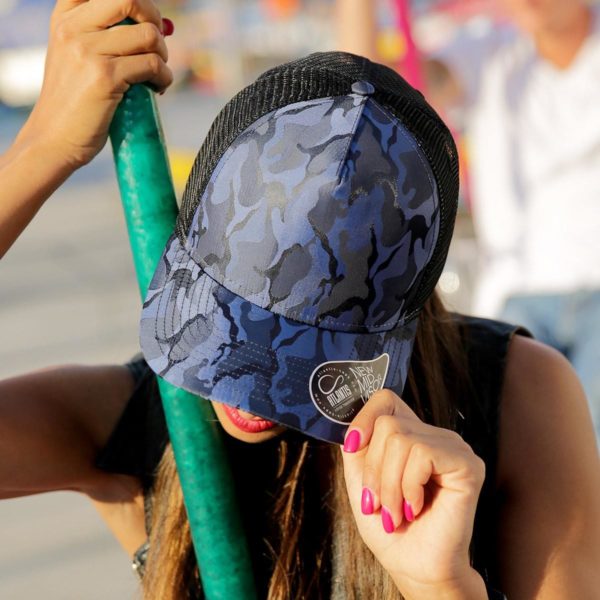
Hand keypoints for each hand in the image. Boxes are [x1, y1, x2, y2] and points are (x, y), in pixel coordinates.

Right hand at [17, 0, 172, 167]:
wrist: (54, 140)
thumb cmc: (74, 103)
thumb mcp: (76, 58)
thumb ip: (104, 36)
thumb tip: (161, 26)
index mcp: (65, 19)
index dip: (134, 2)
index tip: (142, 20)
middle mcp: (73, 29)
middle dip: (153, 19)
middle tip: (156, 45)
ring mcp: (88, 51)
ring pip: (148, 36)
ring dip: (163, 56)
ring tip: (157, 75)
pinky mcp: (105, 77)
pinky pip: (153, 65)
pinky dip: (165, 78)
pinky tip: (158, 89)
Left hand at [341, 389, 486, 599]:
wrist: (413, 567)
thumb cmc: (389, 527)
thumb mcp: (361, 480)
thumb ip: (357, 447)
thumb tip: (349, 423)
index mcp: (410, 435)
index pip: (386, 398)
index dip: (364, 417)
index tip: (353, 446)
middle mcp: (433, 435)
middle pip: (388, 423)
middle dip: (375, 470)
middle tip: (381, 503)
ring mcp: (453, 446)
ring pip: (401, 439)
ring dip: (390, 485)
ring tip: (397, 511)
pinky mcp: (467, 463)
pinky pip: (422, 454)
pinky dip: (409, 486)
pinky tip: (417, 507)